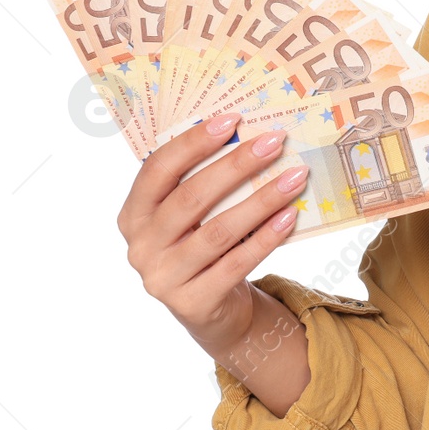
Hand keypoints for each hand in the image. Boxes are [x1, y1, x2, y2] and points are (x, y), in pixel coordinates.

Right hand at [116, 114, 309, 351]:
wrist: (211, 310)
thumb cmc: (203, 246)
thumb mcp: (193, 217)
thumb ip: (204, 183)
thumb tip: (250, 136)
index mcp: (133, 215)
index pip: (158, 170)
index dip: (193, 142)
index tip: (233, 119)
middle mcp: (140, 247)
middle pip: (191, 198)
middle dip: (236, 165)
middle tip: (275, 142)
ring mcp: (163, 278)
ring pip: (218, 231)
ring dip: (261, 200)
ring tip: (295, 177)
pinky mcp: (192, 303)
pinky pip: (236, 263)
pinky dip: (266, 237)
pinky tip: (289, 215)